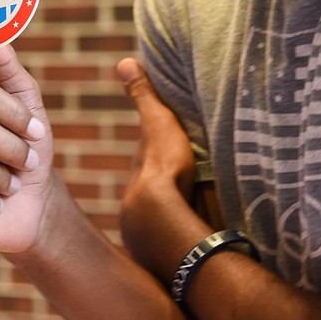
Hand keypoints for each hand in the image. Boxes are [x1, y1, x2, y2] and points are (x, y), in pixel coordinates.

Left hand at [117, 58, 199, 277]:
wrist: (164, 223)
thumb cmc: (164, 169)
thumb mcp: (158, 124)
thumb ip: (144, 96)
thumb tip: (124, 62)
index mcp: (140, 174)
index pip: (149, 162)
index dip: (159, 157)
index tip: (170, 155)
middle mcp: (138, 205)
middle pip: (154, 194)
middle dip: (166, 192)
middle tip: (184, 187)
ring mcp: (148, 234)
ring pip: (162, 223)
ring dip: (174, 222)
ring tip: (193, 220)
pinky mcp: (164, 258)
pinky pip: (174, 245)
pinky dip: (183, 242)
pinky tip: (196, 244)